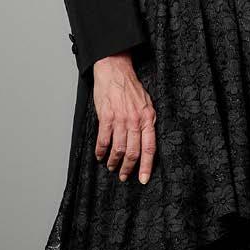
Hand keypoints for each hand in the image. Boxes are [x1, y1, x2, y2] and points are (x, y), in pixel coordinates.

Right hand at [92, 51, 156, 183]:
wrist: (115, 70)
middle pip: (133, 152)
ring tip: (111, 166)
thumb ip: (147, 121)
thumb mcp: (147, 103)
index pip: (150, 147)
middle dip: (128, 168)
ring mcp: (120, 119)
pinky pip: (103, 140)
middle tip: (124, 176)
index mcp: (148, 118)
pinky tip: (99, 155)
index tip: (143, 179)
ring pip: (118, 149)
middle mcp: (135, 121)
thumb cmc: (130, 87)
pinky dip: (101, 151)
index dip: (146, 165)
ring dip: (113, 161)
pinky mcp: (106, 117)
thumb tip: (147, 139)